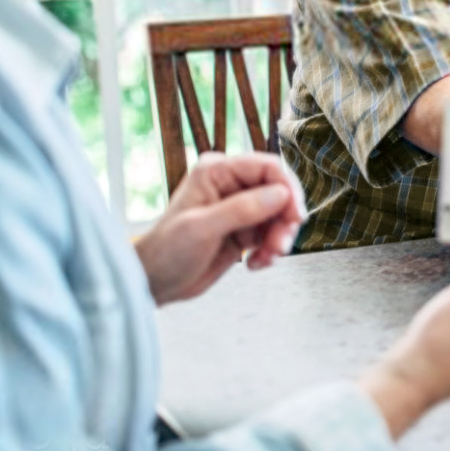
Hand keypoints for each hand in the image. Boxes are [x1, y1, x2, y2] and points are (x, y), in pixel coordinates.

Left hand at [134, 152, 306, 304]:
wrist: (154, 282)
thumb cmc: (166, 251)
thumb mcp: (202, 228)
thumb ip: (242, 209)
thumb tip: (281, 194)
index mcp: (217, 172)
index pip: (267, 167)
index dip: (288, 188)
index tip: (295, 215)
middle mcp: (231, 186)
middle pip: (280, 192)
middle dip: (284, 220)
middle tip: (280, 245)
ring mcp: (240, 208)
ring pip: (280, 216)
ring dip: (279, 239)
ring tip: (267, 258)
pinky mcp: (245, 230)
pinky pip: (273, 234)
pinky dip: (271, 251)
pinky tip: (256, 263)